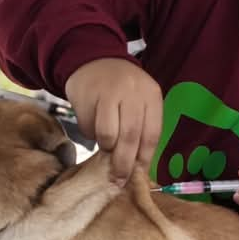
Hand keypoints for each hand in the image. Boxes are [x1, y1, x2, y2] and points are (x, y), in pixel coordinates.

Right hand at [65, 58, 162, 182]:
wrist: (93, 60)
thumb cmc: (121, 89)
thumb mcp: (140, 101)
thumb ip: (142, 129)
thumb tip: (138, 168)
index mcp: (151, 95)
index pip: (152, 134)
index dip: (145, 158)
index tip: (138, 175)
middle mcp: (132, 92)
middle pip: (130, 136)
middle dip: (123, 163)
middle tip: (118, 179)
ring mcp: (108, 92)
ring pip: (107, 135)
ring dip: (105, 147)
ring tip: (104, 145)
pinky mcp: (86, 96)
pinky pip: (88, 128)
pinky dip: (89, 134)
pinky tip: (92, 124)